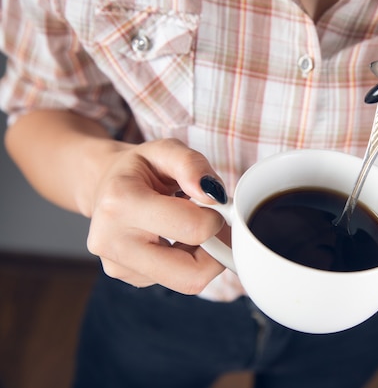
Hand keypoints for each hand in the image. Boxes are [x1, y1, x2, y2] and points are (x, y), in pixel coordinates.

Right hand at [86, 138, 226, 293]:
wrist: (105, 184)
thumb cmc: (140, 168)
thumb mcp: (166, 150)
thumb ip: (192, 165)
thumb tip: (213, 196)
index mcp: (121, 202)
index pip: (194, 228)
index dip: (216, 218)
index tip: (214, 204)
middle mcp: (111, 241)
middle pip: (192, 275)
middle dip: (216, 253)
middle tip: (216, 227)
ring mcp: (116, 266)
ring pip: (187, 282)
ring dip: (202, 258)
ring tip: (192, 228)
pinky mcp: (127, 278)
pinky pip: (175, 281)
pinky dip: (186, 263)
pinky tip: (176, 239)